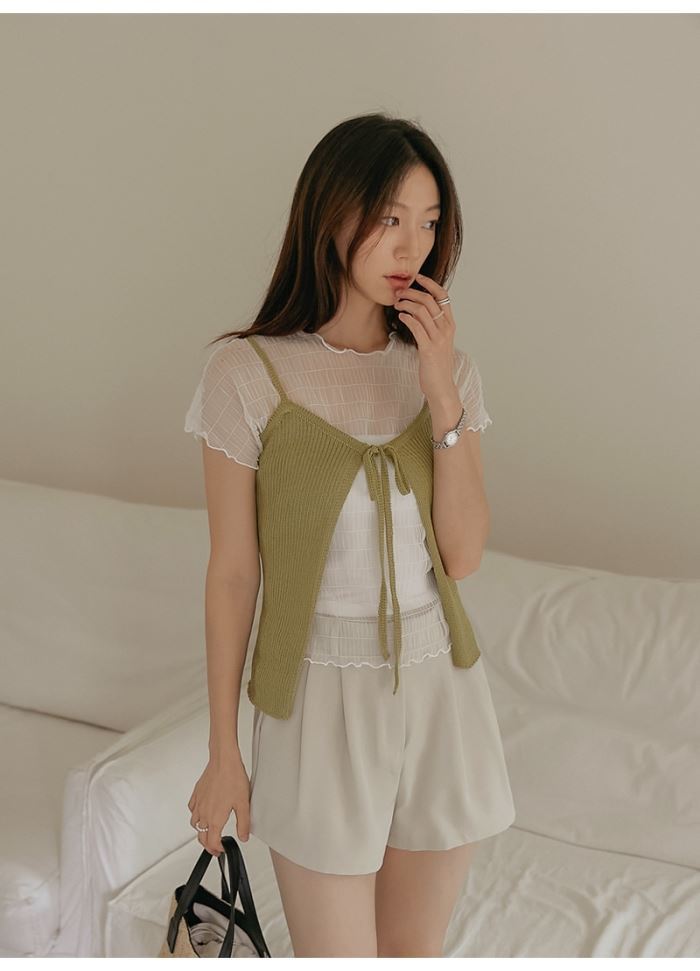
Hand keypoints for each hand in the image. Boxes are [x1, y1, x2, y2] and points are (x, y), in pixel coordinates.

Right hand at [187, 754, 250, 856]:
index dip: (217, 849)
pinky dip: (196, 815)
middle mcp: (204, 813)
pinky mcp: (196, 794)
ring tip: (210, 831)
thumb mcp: (243, 803)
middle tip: (216, 847)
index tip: (222, 850)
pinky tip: (203, 812)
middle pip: (201, 836)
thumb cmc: (233, 778)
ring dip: (201, 831)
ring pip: (195, 824)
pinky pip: (192, 810)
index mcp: (215, 818)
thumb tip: (243, 836)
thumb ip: (243, 823)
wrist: (223, 760)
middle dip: (208, 845)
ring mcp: (198, 803)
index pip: (212, 842)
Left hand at [393, 271, 457, 401]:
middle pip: (429, 300)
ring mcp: (438, 338)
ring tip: (396, 304)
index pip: (443, 296)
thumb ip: (433, 326)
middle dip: (412, 292)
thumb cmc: (437, 365)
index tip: (417, 277)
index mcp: (450, 324)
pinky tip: (400, 316)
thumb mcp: (439, 342)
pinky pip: (416, 326)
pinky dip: (407, 317)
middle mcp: (447, 328)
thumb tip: (419, 312)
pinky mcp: (428, 348)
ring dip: (406, 304)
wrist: (441, 387)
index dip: (430, 283)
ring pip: (422, 310)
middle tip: (399, 293)